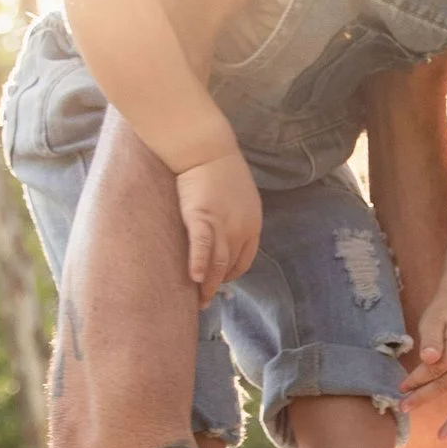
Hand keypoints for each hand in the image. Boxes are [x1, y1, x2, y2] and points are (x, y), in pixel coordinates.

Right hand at [174, 150, 262, 299]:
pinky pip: (202, 248)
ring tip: (199, 299)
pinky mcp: (202, 218)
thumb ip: (236, 216)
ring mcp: (223, 224)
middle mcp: (241, 228)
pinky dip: (199, 265)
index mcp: (253, 223)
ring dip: (208, 284)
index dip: (231, 273)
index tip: (220, 281)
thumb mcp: (238, 196)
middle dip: (218, 284)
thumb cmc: (218, 169)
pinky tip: (194, 279)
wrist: (206, 148)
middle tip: (205, 299)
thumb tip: (226, 230)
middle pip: (230, 265)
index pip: (244, 258)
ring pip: (217, 263)